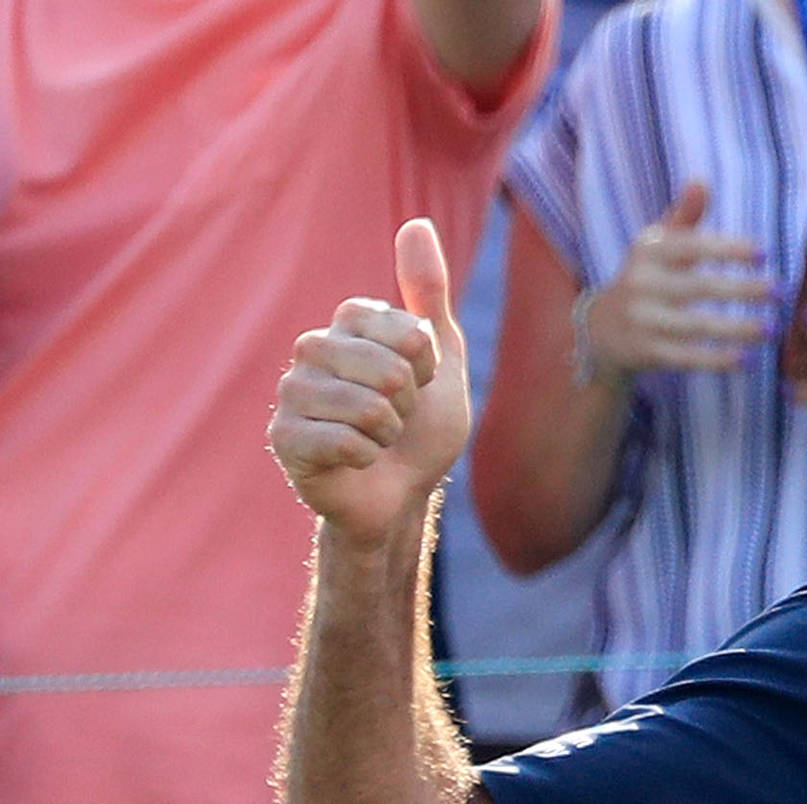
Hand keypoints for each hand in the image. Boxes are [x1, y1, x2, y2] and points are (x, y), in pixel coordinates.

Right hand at [270, 218, 468, 546]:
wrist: (401, 494)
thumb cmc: (420, 428)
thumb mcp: (441, 357)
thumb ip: (428, 292)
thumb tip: (417, 224)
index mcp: (349, 323)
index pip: (408, 333)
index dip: (427, 368)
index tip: (418, 383)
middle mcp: (313, 348)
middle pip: (389, 370)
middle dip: (408, 406)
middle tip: (396, 418)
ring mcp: (292, 391)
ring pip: (368, 407)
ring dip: (388, 434)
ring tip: (376, 439)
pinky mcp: (282, 436)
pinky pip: (343, 442)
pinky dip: (365, 458)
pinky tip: (355, 461)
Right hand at [576, 181, 776, 380]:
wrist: (601, 328)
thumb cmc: (646, 278)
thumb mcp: (657, 245)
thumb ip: (683, 216)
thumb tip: (701, 181)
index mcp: (649, 251)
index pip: (691, 246)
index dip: (727, 249)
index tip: (763, 252)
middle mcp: (641, 283)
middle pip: (699, 287)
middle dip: (742, 289)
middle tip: (779, 292)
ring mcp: (643, 320)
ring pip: (696, 326)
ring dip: (737, 329)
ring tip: (771, 330)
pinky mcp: (646, 352)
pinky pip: (686, 357)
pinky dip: (716, 360)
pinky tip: (746, 360)